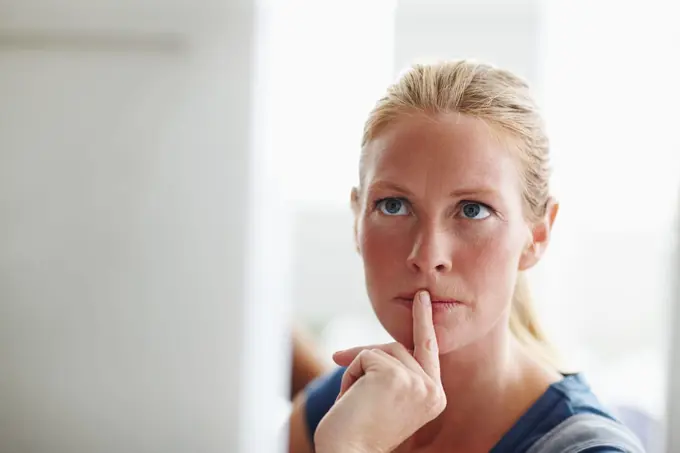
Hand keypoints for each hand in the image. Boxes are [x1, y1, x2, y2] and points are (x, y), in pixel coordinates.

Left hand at [313, 291, 445, 452]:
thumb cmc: (359, 431)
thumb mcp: (386, 400)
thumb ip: (392, 373)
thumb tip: (369, 351)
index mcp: (435, 397)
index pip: (428, 350)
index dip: (423, 320)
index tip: (422, 296)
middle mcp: (432, 390)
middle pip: (398, 347)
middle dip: (366, 357)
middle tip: (342, 370)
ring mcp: (416, 382)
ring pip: (380, 350)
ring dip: (357, 372)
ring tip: (354, 402)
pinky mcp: (395, 376)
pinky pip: (365, 356)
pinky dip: (350, 375)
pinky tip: (351, 399)